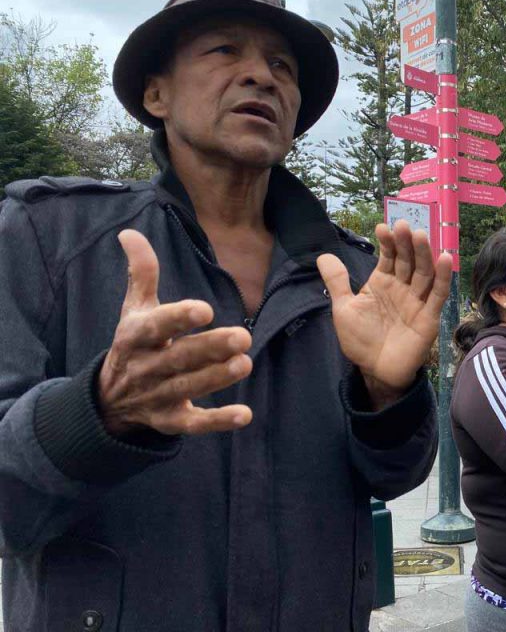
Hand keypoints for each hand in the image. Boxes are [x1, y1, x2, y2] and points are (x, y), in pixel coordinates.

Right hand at [97, 231, 253, 435]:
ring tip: (245, 363)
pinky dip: (217, 421)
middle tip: (243, 336)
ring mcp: (157, 396)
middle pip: (178, 359)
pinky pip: (193, 424)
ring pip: (187, 388)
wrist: (108, 399)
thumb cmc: (134, 342)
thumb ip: (141, 273)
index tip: (205, 309)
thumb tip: (130, 232)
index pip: (155, 326)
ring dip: (217, 378)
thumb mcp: (134, 309)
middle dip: (210, 348)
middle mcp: (145, 367)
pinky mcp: (170, 421)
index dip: (177, 318)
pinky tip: (245, 415)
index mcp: (135, 336)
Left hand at [317, 220, 451, 408]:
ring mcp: (417, 301)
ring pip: (423, 272)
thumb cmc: (360, 340)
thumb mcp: (344, 309)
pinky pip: (437, 294)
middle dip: (406, 243)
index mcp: (382, 283)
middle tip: (404, 225)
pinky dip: (442, 277)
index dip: (387, 242)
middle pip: (408, 260)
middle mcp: (402, 288)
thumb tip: (323, 256)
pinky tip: (444, 258)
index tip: (382, 227)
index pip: (388, 257)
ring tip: (420, 235)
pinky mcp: (429, 316)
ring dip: (423, 254)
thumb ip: (337, 283)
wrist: (375, 371)